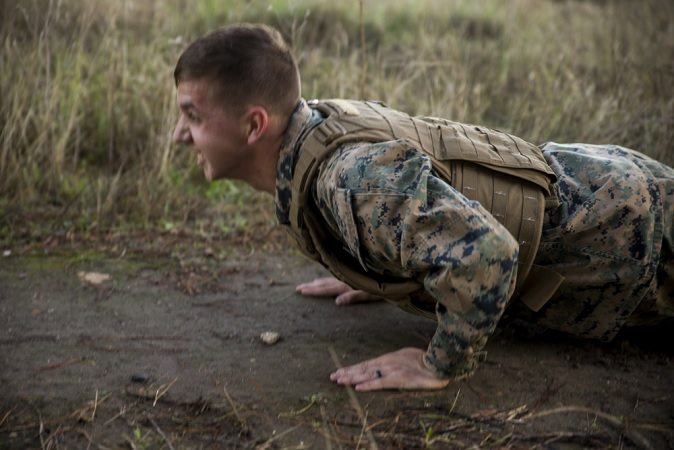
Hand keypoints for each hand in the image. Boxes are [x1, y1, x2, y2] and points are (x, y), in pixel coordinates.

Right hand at [295, 277, 381, 305]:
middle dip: (311, 286)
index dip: (313, 291)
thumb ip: (353, 297)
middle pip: (324, 283)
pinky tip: (327, 279)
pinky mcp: (353, 276)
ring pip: (329, 279)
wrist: (392, 275)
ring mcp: (348, 277)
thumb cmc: (383, 286)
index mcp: (346, 285)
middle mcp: (345, 279)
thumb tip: (336, 302)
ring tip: (309, 284)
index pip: (326, 289)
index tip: (300, 291)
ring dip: (318, 282)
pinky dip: (328, 279)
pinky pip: (336, 277)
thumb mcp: (369, 293)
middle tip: (298, 288)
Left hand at [330, 347, 449, 390]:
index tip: (340, 371)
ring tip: (339, 380)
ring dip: (352, 378)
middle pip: (362, 368)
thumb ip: (394, 361)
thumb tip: (386, 364)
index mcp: (388, 358)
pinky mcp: (398, 379)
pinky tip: (357, 388)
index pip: (365, 364)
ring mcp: (391, 371)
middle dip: (347, 373)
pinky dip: (368, 385)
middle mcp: (386, 363)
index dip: (352, 368)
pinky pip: (380, 383)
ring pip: (367, 375)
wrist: (437, 363)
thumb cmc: (424, 360)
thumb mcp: (405, 356)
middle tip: (333, 377)